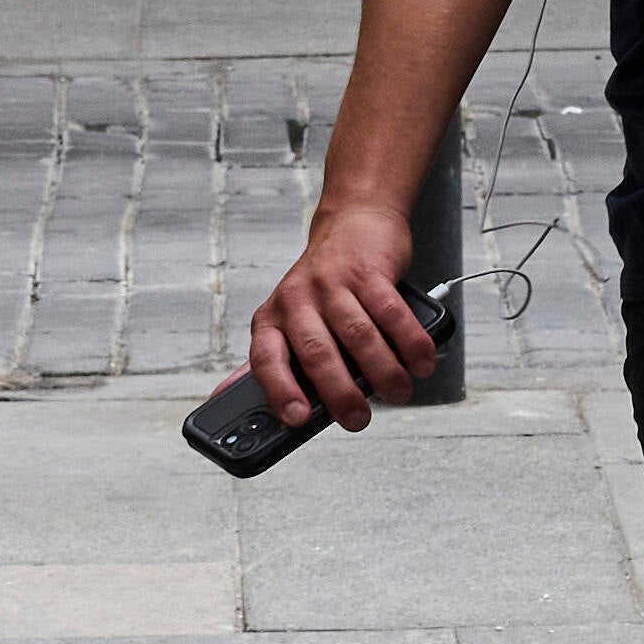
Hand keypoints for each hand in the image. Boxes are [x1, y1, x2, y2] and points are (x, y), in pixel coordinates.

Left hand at [244, 198, 438, 434]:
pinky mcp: (369, 272)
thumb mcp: (285, 321)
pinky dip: (409, 342)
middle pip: (317, 353)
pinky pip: (391, 313)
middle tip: (358, 419)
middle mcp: (297, 299)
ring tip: (398, 393)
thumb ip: (269, 361)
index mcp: (271, 319)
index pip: (265, 359)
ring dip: (383, 371)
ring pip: (358, 336)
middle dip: (340, 394)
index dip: (279, 390)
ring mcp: (333, 283)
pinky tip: (419, 362)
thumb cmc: (320, 286)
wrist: (352, 224)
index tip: (296, 419)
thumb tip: (225, 400)